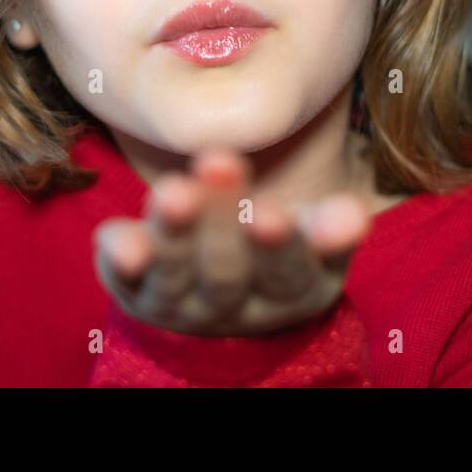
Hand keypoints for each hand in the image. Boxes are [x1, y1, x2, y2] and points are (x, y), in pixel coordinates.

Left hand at [93, 146, 371, 336]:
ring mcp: (179, 302)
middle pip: (227, 271)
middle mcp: (231, 306)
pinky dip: (121, 256)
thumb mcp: (314, 243)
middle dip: (221, 222)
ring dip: (173, 231)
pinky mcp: (134, 289)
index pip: (287, 274)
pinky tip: (116, 240)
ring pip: (174, 272)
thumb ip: (332, 226)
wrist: (223, 293)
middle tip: (218, 165)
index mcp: (289, 293)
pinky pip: (122, 277)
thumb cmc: (277, 248)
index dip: (279, 245)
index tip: (269, 213)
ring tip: (173, 191)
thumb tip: (355, 215)